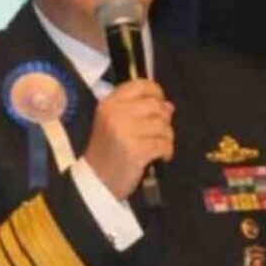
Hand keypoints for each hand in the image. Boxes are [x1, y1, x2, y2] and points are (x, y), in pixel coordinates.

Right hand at [83, 78, 174, 198]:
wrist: (96, 180)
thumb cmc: (108, 151)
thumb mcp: (114, 123)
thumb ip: (139, 109)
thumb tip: (168, 106)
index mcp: (109, 104)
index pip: (140, 85)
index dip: (156, 92)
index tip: (160, 102)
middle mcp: (115, 115)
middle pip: (155, 105)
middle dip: (164, 118)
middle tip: (160, 130)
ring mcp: (125, 133)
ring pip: (163, 126)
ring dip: (166, 137)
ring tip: (158, 145)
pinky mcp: (136, 151)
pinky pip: (164, 144)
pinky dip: (166, 151)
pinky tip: (160, 156)